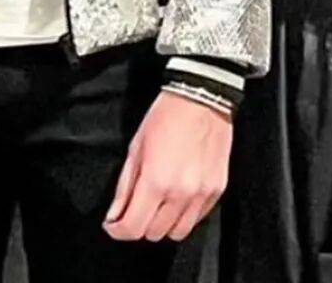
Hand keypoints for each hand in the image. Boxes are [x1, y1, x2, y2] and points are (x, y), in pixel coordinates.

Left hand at [103, 90, 231, 242]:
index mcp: (156, 181)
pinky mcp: (217, 189)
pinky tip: (179, 197)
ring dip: (164, 224)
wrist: (202, 96)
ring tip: (159, 205)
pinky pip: (197, 218)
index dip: (117, 230)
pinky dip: (185, 215)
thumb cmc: (166, 116)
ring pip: (177, 232)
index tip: (113, 224)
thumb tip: (114, 215)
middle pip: (154, 233)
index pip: (132, 228)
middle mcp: (180, 193)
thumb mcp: (136, 147)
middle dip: (140, 224)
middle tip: (137, 207)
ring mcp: (201, 194)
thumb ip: (124, 186)